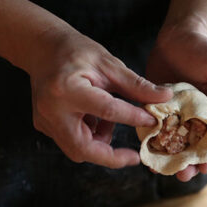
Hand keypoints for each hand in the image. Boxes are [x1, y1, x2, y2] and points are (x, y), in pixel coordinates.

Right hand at [27, 26, 169, 167]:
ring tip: (108, 123)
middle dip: (111, 157)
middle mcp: (51, 110)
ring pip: (77, 150)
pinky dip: (89, 137)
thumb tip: (165, 97)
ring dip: (100, 144)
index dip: (132, 117)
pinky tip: (94, 120)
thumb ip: (136, 85)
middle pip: (83, 148)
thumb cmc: (75, 52)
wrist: (41, 49)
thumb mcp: (108, 64)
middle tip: (134, 156)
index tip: (151, 121)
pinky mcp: (44, 127)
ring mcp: (44, 121)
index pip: (107, 110)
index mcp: (67, 89)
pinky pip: (71, 142)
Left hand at [146, 20, 206, 181]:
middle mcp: (199, 117)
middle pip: (196, 147)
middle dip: (190, 163)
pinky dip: (153, 143)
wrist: (177, 35)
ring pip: (176, 144)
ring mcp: (178, 116)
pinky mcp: (159, 110)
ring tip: (163, 170)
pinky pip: (156, 131)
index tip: (205, 166)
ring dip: (171, 159)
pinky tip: (147, 154)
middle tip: (182, 175)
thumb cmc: (204, 48)